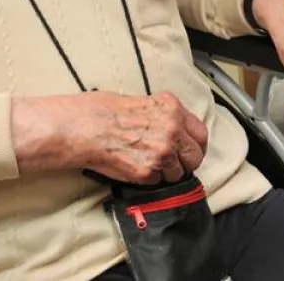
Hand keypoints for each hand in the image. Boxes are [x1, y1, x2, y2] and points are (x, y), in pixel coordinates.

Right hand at [11, 91, 208, 183]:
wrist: (83, 128)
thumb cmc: (102, 112)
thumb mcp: (143, 101)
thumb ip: (164, 115)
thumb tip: (173, 126)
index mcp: (172, 109)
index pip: (201, 134)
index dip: (196, 145)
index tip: (190, 150)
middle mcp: (172, 130)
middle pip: (195, 156)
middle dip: (186, 162)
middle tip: (174, 163)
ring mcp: (161, 153)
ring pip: (178, 173)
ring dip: (166, 173)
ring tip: (149, 165)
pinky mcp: (147, 172)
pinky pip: (158, 182)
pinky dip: (149, 179)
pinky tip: (135, 168)